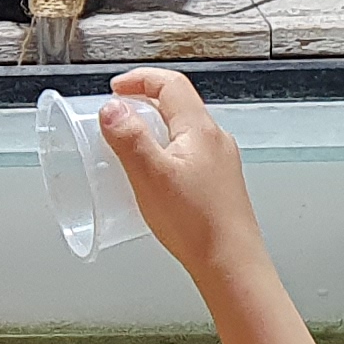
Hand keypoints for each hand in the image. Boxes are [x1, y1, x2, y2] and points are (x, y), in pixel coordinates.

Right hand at [99, 69, 271, 288]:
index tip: (116, 87)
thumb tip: (112, 109)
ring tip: (130, 147)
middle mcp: (215, 141)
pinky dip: (166, 152)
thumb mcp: (150, 176)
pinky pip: (189, 154)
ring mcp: (220, 162)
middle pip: (178, 104)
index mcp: (200, 130)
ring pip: (183, 130)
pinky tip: (153, 177)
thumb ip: (129, 138)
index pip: (171, 84)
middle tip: (118, 115)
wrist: (230, 263)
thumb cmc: (197, 224)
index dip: (140, 79)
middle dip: (144, 102)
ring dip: (155, 128)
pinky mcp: (219, 184)